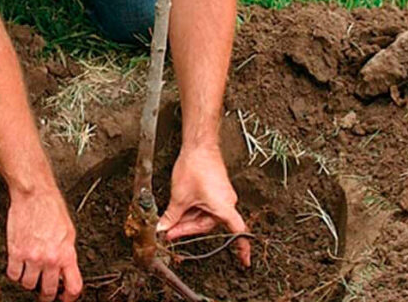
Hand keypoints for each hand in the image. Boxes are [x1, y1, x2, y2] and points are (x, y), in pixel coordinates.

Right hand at [6, 184, 82, 301]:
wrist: (34, 195)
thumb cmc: (52, 208)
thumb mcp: (69, 232)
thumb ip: (67, 253)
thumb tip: (66, 269)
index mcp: (66, 254)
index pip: (73, 287)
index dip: (69, 298)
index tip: (65, 298)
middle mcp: (50, 259)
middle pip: (48, 291)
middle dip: (47, 293)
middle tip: (45, 290)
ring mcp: (31, 257)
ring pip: (28, 285)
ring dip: (30, 281)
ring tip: (32, 272)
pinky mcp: (15, 252)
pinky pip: (13, 275)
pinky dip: (16, 273)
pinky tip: (20, 266)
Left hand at [157, 145, 250, 265]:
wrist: (199, 146)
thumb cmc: (195, 167)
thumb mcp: (179, 197)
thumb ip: (172, 216)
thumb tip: (163, 229)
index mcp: (224, 207)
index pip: (237, 233)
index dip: (241, 248)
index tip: (244, 262)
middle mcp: (227, 203)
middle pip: (207, 225)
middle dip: (187, 228)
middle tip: (168, 232)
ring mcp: (222, 196)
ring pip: (204, 216)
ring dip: (187, 218)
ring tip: (169, 219)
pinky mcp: (216, 190)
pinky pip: (204, 206)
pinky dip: (191, 209)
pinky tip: (178, 209)